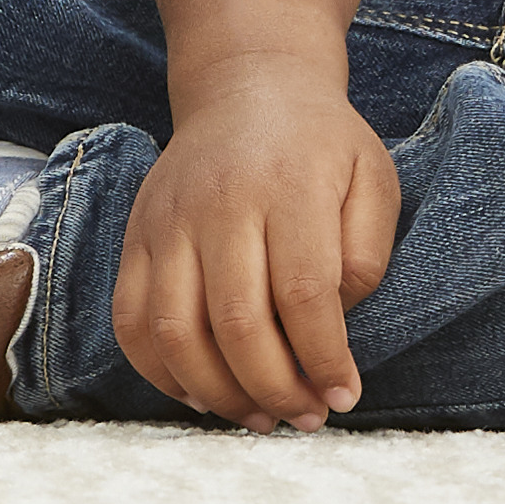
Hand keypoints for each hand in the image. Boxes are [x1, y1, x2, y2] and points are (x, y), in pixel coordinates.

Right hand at [111, 57, 399, 431]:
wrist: (247, 86)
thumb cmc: (320, 144)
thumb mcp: (373, 179)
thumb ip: (367, 254)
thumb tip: (332, 323)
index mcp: (287, 184)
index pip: (304, 293)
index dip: (325, 360)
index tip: (344, 394)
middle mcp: (219, 200)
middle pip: (238, 324)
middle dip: (278, 391)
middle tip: (307, 416)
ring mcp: (168, 218)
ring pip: (177, 332)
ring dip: (221, 394)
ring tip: (260, 414)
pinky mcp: (137, 235)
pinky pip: (131, 321)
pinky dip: (161, 373)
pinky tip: (204, 390)